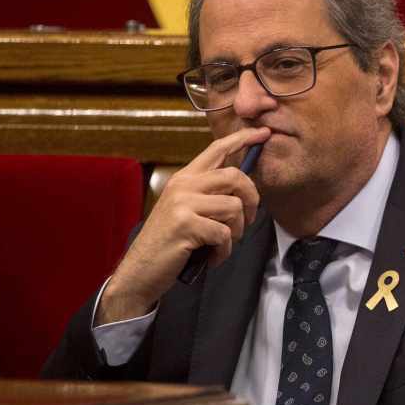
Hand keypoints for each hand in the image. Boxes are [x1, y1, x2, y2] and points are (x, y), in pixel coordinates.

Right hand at [96, 127, 268, 323]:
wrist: (141, 271)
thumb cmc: (170, 242)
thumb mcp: (186, 210)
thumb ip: (209, 194)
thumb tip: (244, 186)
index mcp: (184, 178)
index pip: (216, 149)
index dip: (242, 139)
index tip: (263, 133)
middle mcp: (183, 185)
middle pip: (235, 177)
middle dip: (251, 200)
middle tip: (247, 220)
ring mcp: (183, 204)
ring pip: (234, 208)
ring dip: (236, 232)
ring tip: (220, 243)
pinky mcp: (186, 225)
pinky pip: (225, 234)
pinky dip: (224, 251)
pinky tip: (212, 256)